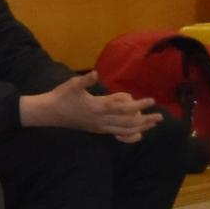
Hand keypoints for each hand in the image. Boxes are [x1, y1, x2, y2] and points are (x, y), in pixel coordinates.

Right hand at [26, 73, 157, 140]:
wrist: (50, 113)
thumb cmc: (61, 96)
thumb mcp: (71, 85)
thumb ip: (84, 80)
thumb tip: (95, 73)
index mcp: (96, 107)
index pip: (122, 107)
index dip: (138, 104)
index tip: (151, 100)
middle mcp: (100, 119)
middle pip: (127, 121)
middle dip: (145, 119)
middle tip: (160, 116)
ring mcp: (99, 127)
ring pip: (124, 129)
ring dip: (140, 127)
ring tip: (153, 124)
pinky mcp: (97, 130)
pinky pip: (117, 135)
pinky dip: (129, 135)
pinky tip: (138, 133)